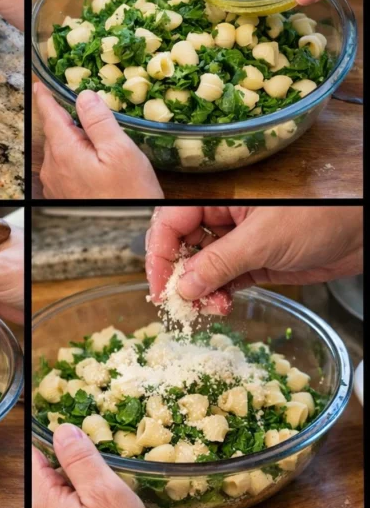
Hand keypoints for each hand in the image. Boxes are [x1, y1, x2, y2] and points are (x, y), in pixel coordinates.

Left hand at [32, 428, 155, 507]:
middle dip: (69, 454)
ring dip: (80, 475)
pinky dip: (85, 494)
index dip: (46, 429)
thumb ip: (80, 458)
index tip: (60, 411)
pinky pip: (70, 504)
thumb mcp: (104, 492)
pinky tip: (105, 494)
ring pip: (61, 486)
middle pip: (48, 468)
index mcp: (41, 500)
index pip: (33, 451)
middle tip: (95, 441)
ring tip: (104, 471)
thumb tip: (63, 429)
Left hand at [35, 85, 163, 198]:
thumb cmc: (129, 196)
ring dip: (73, 139)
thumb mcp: (119, 151)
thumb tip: (84, 96)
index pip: (49, 115)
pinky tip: (95, 161)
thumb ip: (99, 121)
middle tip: (84, 107)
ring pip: (61, 150)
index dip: (45, 97)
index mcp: (64, 151)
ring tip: (96, 136)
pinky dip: (76, 157)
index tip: (40, 85)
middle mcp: (54, 167)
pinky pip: (66, 167)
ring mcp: (58, 183)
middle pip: (56, 132)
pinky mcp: (65, 195)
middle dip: (66, 118)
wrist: (128, 231)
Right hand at [146, 206, 362, 305]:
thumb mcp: (262, 240)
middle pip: (183, 246)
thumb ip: (220, 263)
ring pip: (202, 268)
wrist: (360, 232)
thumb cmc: (318, 217)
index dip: (160, 253)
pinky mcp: (255, 263)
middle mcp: (224, 219)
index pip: (172, 221)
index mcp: (219, 199)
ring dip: (200, 290)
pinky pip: (224, 280)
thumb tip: (184, 286)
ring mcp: (239, 242)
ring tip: (208, 308)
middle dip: (178, 275)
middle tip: (179, 304)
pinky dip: (219, 295)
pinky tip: (221, 307)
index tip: (158, 284)